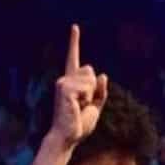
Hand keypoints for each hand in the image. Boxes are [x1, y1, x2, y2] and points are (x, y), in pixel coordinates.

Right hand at [50, 25, 108, 147]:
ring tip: (79, 106)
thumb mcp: (96, 106)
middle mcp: (65, 80)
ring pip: (89, 78)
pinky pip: (86, 86)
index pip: (74, 59)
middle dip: (94, 86)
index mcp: (72, 83)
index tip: (75, 27)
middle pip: (90, 69)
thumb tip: (101, 74)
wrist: (68, 137)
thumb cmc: (79, 124)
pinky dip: (86, 97)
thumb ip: (100, 91)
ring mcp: (62, 83)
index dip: (74, 42)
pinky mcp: (63, 88)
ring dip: (90, 93)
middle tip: (83, 104)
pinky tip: (76, 106)